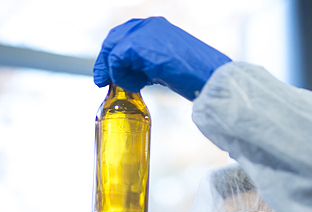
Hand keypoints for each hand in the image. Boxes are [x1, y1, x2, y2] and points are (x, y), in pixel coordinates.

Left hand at [93, 17, 231, 100]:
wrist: (209, 76)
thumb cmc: (195, 75)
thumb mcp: (166, 64)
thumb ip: (147, 63)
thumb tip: (130, 74)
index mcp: (155, 27)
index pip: (123, 35)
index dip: (112, 54)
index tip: (108, 74)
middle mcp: (148, 25)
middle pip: (113, 39)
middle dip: (105, 62)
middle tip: (102, 81)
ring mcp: (143, 32)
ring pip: (112, 49)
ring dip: (115, 71)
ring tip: (131, 85)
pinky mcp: (138, 45)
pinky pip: (116, 60)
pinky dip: (120, 75)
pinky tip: (137, 85)